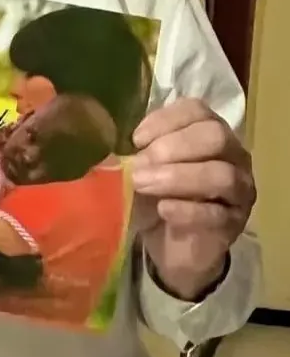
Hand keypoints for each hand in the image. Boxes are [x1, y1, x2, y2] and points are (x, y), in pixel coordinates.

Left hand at [131, 97, 255, 300]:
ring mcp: (240, 190)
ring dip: (178, 178)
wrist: (172, 246)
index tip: (136, 139)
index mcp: (207, 131)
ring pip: (221, 175)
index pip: (196, 110)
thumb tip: (117, 154)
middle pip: (215, 136)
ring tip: (143, 185)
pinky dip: (188, 210)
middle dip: (174, 147)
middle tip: (140, 165)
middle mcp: (232, 155)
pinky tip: (163, 210)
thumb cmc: (157, 196)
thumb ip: (136, 155)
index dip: (165, 120)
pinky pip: (218, 214)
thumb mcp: (143, 169)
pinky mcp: (236, 224)